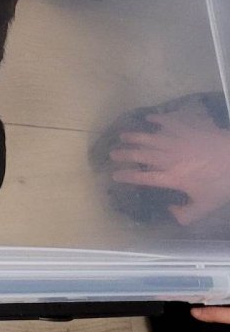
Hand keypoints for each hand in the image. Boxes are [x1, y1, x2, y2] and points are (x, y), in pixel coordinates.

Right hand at [108, 98, 229, 225]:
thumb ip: (186, 214)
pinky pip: (168, 122)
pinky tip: (149, 118)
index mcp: (172, 177)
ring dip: (134, 136)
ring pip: (150, 137)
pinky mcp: (187, 129)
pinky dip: (157, 119)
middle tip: (112, 153)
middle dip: (124, 154)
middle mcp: (168, 158)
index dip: (127, 176)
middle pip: (141, 155)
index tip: (114, 175)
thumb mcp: (206, 206)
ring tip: (122, 135)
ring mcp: (177, 141)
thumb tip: (170, 213)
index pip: (144, 177)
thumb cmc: (222, 182)